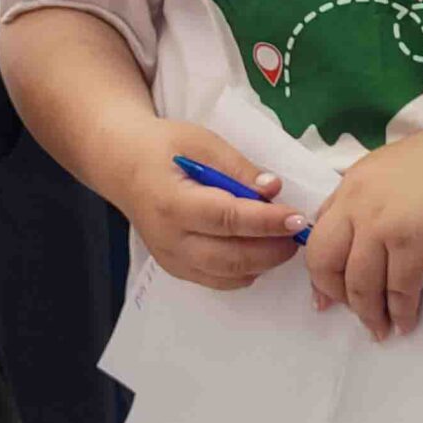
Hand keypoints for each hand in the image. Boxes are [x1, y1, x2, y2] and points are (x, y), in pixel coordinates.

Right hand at [108, 118, 307, 290]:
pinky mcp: (175, 268)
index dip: (266, 222)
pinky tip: (259, 252)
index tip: (297, 218)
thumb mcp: (202, 143)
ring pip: (226, 275)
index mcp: (172, 202)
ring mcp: (170, 258)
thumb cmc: (164, 148)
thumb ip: (238, 168)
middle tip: (298, 234)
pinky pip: (216, 280)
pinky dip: (244, 272)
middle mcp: (169, 238)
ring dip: (262, 263)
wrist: (124, 165)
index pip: (227, 219)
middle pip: (229, 256)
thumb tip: (273, 189)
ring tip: (284, 243)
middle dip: (271, 249)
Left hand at [305, 126, 422, 339]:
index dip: (319, 270)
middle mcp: (359, 205)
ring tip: (380, 329)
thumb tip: (360, 237)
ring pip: (360, 285)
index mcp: (352, 184)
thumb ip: (369, 198)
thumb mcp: (393, 170)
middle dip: (335, 293)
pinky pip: (399, 292)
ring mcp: (384, 227)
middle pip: (325, 261)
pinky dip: (401, 313)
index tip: (324, 294)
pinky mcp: (414, 247)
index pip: (319, 233)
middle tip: (348, 312)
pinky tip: (406, 321)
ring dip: (369, 314)